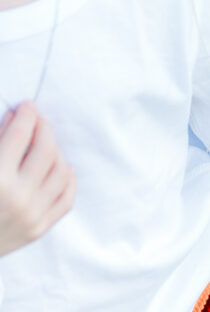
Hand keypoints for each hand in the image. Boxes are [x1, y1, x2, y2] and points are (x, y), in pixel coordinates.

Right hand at [0, 101, 76, 254]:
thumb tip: (14, 117)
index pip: (20, 135)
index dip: (25, 114)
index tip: (26, 105)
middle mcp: (18, 198)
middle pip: (46, 149)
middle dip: (43, 127)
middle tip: (36, 120)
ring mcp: (31, 217)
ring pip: (61, 171)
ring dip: (56, 150)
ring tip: (44, 143)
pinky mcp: (38, 230)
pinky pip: (66, 200)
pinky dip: (68, 180)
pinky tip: (62, 167)